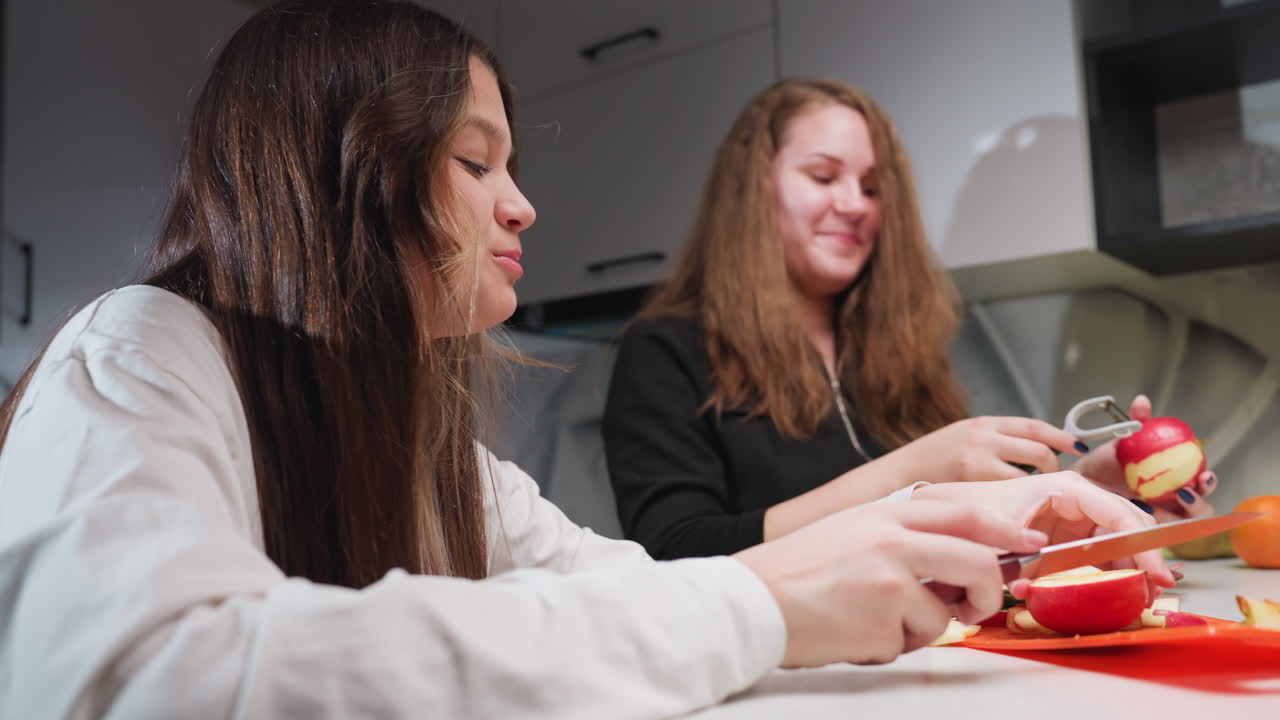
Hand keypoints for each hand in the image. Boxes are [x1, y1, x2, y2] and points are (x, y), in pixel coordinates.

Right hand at [734, 499, 1046, 667]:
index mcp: (884, 514)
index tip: (1025, 540)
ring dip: (919, 629)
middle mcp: (892, 541)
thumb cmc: (795, 570)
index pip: (962, 512)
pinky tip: (853, 634)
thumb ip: (901, 535)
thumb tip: (953, 562)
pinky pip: (910, 645)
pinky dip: (888, 647)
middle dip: (988, 591)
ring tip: (875, 622)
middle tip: (979, 606)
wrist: (751, 600)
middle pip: (976, 562)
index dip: (1001, 527)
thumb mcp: (850, 529)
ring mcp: (891, 582)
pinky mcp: (883, 623)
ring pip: (944, 615)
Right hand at [888, 416, 1083, 484]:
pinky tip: (1013, 510)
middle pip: (1040, 452)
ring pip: (1029, 476)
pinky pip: (1011, 496)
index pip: (1034, 426)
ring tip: (1031, 498)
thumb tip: (1033, 454)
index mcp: (981, 424)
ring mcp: (978, 462)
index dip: (1061, 437)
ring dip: (1038, 489)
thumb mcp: (960, 439)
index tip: (1077, 446)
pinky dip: (1018, 503)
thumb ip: (993, 442)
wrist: (893, 478)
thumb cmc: (927, 464)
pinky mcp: (973, 486)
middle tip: (1051, 482)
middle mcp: (983, 438)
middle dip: (1053, 469)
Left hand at [914, 471, 1175, 598]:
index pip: (1117, 513)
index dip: (1141, 543)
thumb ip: (1020, 549)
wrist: (947, 514)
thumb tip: (1043, 570)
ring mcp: (1072, 518)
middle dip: (1146, 555)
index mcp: (1063, 488)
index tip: (1156, 572)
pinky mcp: (1066, 537)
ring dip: (1132, 567)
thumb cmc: (970, 512)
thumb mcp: (993, 528)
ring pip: (1117, 541)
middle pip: (1126, 525)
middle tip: (1159, 587)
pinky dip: (1110, 573)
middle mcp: (1075, 499)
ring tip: (1145, 594)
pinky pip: (1098, 555)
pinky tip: (1121, 591)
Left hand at [1069, 394, 1217, 521]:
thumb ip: (1137, 424)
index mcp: (1175, 479)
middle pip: (1201, 510)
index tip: (1203, 475)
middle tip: (1184, 493)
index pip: (1203, 482)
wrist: (1079, 483)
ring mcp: (1157, 518)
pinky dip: (1150, 528)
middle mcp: (1171, 501)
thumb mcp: (1122, 443)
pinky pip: (1153, 535)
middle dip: (1199, 504)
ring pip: (1180, 526)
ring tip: (1154, 508)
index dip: (1208, 481)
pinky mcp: (1141, 531)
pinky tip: (1138, 516)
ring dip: (1172, 518)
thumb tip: (1142, 402)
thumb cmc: (1105, 464)